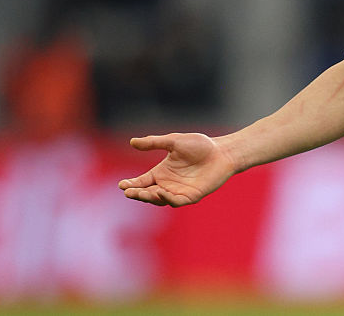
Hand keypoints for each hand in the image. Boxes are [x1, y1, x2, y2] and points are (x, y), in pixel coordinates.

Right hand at [118, 133, 236, 206]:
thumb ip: (154, 143)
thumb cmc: (200, 145)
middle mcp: (167, 184)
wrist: (221, 151)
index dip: (131, 184)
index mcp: (161, 172)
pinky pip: (177, 201)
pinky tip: (161, 192)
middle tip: (129, 191)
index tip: (122, 184)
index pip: (141, 182)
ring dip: (150, 197)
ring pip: (159, 199)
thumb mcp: (174, 141)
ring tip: (142, 192)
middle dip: (137, 193)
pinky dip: (168, 198)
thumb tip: (132, 142)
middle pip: (147, 193)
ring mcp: (179, 191)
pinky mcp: (192, 196)